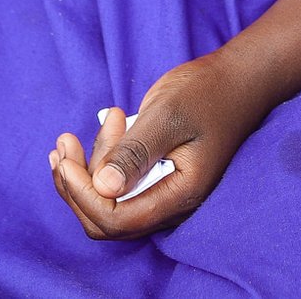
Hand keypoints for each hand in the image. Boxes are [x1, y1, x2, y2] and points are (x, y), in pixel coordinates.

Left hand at [47, 49, 276, 239]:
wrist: (236, 80)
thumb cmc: (207, 93)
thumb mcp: (168, 115)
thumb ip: (137, 152)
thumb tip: (103, 187)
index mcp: (179, 193)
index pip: (118, 219)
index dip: (84, 195)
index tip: (66, 159)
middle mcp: (170, 202)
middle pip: (106, 220)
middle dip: (76, 186)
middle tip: (64, 143)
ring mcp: (162, 192)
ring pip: (107, 204)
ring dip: (82, 174)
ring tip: (71, 136)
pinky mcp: (154, 178)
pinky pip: (115, 188)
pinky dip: (93, 167)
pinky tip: (83, 140)